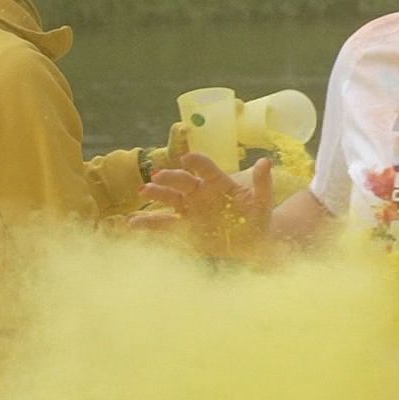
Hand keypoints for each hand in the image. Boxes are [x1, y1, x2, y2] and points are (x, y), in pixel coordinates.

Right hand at [135, 150, 276, 260]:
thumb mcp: (262, 201)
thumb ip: (262, 183)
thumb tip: (266, 161)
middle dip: (170, 177)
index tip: (187, 158)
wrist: (252, 241)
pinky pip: (163, 225)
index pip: (205, 168)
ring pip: (169, 199)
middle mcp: (199, 192)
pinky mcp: (183, 228)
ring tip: (143, 191)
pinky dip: (147, 224)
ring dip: (156, 195)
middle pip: (182, 181)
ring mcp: (189, 210)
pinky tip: (132, 223)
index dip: (196, 162)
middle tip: (158, 176)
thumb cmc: (257, 216)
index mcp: (217, 182)